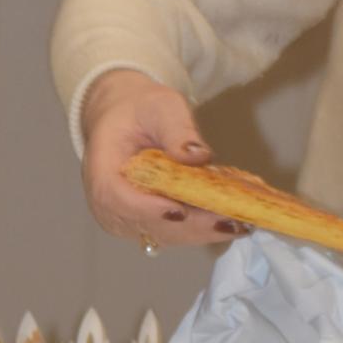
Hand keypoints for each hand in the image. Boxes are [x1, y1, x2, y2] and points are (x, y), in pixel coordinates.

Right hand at [79, 68, 241, 251]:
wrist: (126, 120)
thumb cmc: (140, 111)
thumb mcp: (160, 107)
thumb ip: (177, 131)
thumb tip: (197, 156)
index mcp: (102, 171)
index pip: (118, 198)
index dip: (149, 209)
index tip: (181, 211)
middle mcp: (108, 205)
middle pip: (149, 225)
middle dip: (193, 226)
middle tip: (234, 220)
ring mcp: (126, 221)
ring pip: (166, 235)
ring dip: (203, 232)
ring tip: (241, 222)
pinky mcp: (145, 226)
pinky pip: (174, 234)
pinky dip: (201, 229)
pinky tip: (232, 222)